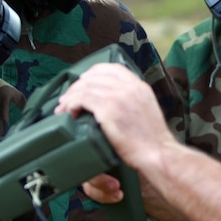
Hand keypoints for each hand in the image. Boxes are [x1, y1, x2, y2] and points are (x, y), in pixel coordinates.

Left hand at [55, 63, 174, 170]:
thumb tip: (114, 101)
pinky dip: (71, 105)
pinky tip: (69, 113)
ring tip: (63, 108)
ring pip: (85, 87)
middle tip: (68, 97)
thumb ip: (132, 100)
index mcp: (139, 86)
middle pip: (95, 76)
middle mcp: (129, 87)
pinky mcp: (108, 109)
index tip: (83, 80)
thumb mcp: (146, 110)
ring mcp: (118, 97)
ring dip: (71, 97)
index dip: (93, 72)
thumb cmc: (151, 140)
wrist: (157, 153)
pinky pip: (82, 99)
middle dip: (77, 85)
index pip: (112, 68)